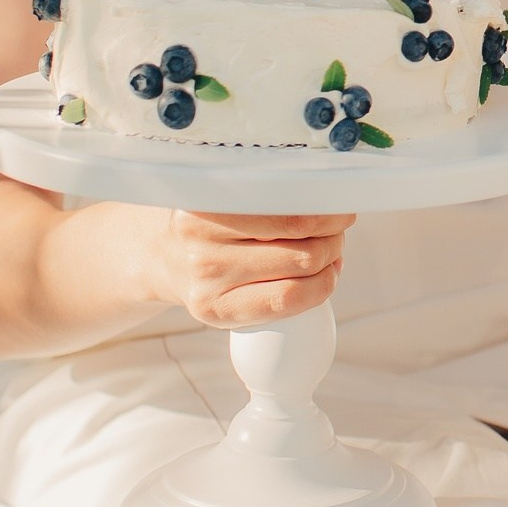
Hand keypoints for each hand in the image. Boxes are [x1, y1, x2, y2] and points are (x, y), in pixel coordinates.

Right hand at [155, 207, 352, 327]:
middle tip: (336, 231)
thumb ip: (271, 193)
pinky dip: (320, 288)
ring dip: (330, 261)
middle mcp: (201, 242)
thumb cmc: (213, 225)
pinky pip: (287, 302)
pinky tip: (323, 278)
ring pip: (300, 271)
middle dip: (333, 235)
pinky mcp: (217, 313)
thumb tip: (337, 206)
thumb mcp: (229, 197)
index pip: (290, 207)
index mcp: (208, 203)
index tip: (341, 206)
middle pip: (302, 239)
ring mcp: (207, 281)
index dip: (328, 209)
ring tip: (330, 253)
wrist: (165, 259)